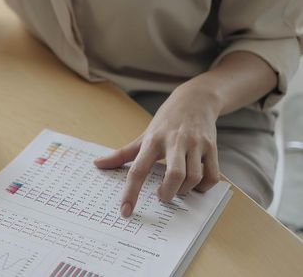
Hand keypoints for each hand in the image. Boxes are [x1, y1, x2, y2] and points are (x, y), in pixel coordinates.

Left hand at [94, 85, 220, 216]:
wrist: (195, 100)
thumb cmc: (165, 122)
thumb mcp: (143, 135)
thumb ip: (121, 153)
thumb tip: (97, 164)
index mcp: (152, 141)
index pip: (138, 169)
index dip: (131, 192)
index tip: (126, 211)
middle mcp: (175, 142)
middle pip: (174, 175)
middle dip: (167, 193)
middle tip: (161, 196)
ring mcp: (195, 144)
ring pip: (194, 177)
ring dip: (184, 191)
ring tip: (177, 189)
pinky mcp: (212, 147)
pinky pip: (212, 176)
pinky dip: (204, 187)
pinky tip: (194, 185)